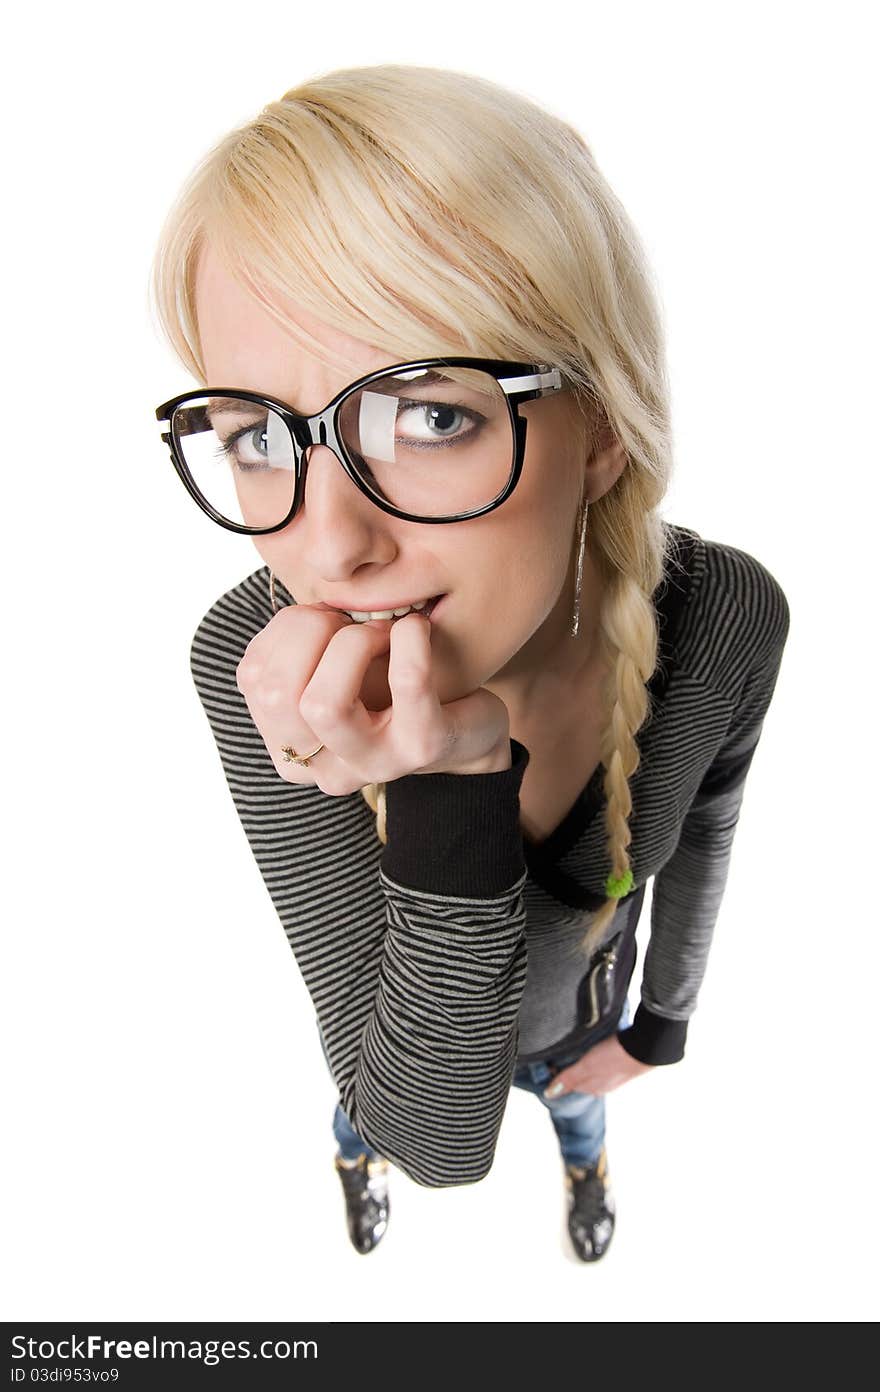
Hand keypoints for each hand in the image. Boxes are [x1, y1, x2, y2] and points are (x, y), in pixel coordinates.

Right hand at [235, 605, 511, 793]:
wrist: (469, 733)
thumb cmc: (393, 692)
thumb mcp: (334, 672)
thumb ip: (301, 649)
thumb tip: (302, 614)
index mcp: (291, 746)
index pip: (254, 680)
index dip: (285, 631)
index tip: (324, 616)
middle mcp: (323, 767)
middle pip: (278, 695)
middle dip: (311, 633)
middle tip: (351, 620)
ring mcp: (372, 764)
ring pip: (323, 705)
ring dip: (352, 644)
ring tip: (382, 630)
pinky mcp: (421, 749)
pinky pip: (406, 684)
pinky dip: (409, 640)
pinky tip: (416, 628)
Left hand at [543, 1034, 654, 1098]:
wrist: (646, 1047)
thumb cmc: (615, 1057)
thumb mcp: (587, 1066)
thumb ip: (569, 1078)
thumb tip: (549, 1094)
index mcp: (593, 1088)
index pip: (570, 1086)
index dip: (558, 1076)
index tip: (548, 1066)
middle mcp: (603, 1086)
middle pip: (581, 1081)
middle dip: (570, 1073)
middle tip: (558, 1059)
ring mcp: (614, 1077)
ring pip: (593, 1074)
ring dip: (584, 1067)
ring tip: (576, 1054)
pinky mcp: (623, 1066)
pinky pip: (604, 1067)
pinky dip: (596, 1061)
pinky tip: (597, 1053)